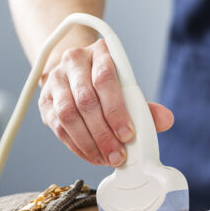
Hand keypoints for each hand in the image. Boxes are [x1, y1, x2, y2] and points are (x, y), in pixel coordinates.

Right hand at [39, 38, 174, 166]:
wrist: (74, 71)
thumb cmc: (104, 81)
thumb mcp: (125, 85)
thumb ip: (143, 105)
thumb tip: (165, 120)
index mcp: (98, 52)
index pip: (105, 79)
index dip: (117, 110)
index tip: (129, 134)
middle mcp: (73, 62)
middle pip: (85, 100)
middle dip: (103, 133)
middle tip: (117, 155)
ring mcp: (55, 81)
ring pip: (67, 115)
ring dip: (88, 142)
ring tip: (105, 158)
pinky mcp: (44, 101)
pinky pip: (58, 127)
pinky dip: (76, 146)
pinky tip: (92, 155)